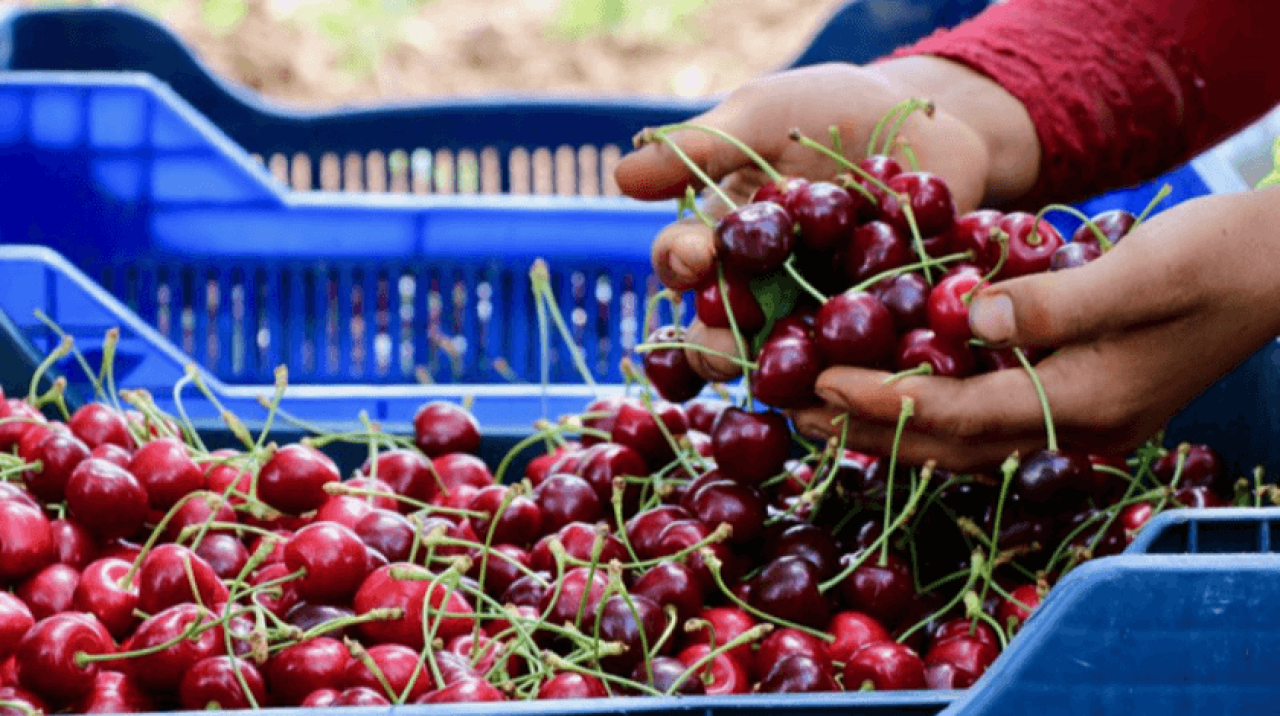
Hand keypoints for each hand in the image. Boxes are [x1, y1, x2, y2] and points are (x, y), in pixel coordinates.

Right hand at [615, 58, 1036, 380]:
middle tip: (722, 347)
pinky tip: (862, 372)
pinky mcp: (880, 327)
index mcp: (724, 237)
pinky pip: (865, 357)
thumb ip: (701, 147)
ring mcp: (818, 311)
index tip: (696, 254)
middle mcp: (762, 286)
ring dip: (778, 370)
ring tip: (783, 374)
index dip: (680, 263)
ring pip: (786, 358)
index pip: (683, 261)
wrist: (929, 120)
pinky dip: (860, 367)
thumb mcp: (764, 116)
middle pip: (722, 330)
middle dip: (715, 344)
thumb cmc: (831, 109)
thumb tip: (620, 177)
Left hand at [791, 187, 1279, 471]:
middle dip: (868, 429)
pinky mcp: (1084, 397)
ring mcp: (1081, 418)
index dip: (884, 401)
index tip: (816, 382)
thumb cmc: (1226, 260)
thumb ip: (1055, 302)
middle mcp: (1075, 426)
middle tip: (791, 410)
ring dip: (893, 425)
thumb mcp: (1143, 272)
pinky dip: (937, 407)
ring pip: (967, 438)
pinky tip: (900, 387)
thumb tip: (970, 318)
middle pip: (950, 444)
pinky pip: (991, 415)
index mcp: (1085, 403)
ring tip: (825, 407)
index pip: (960, 415)